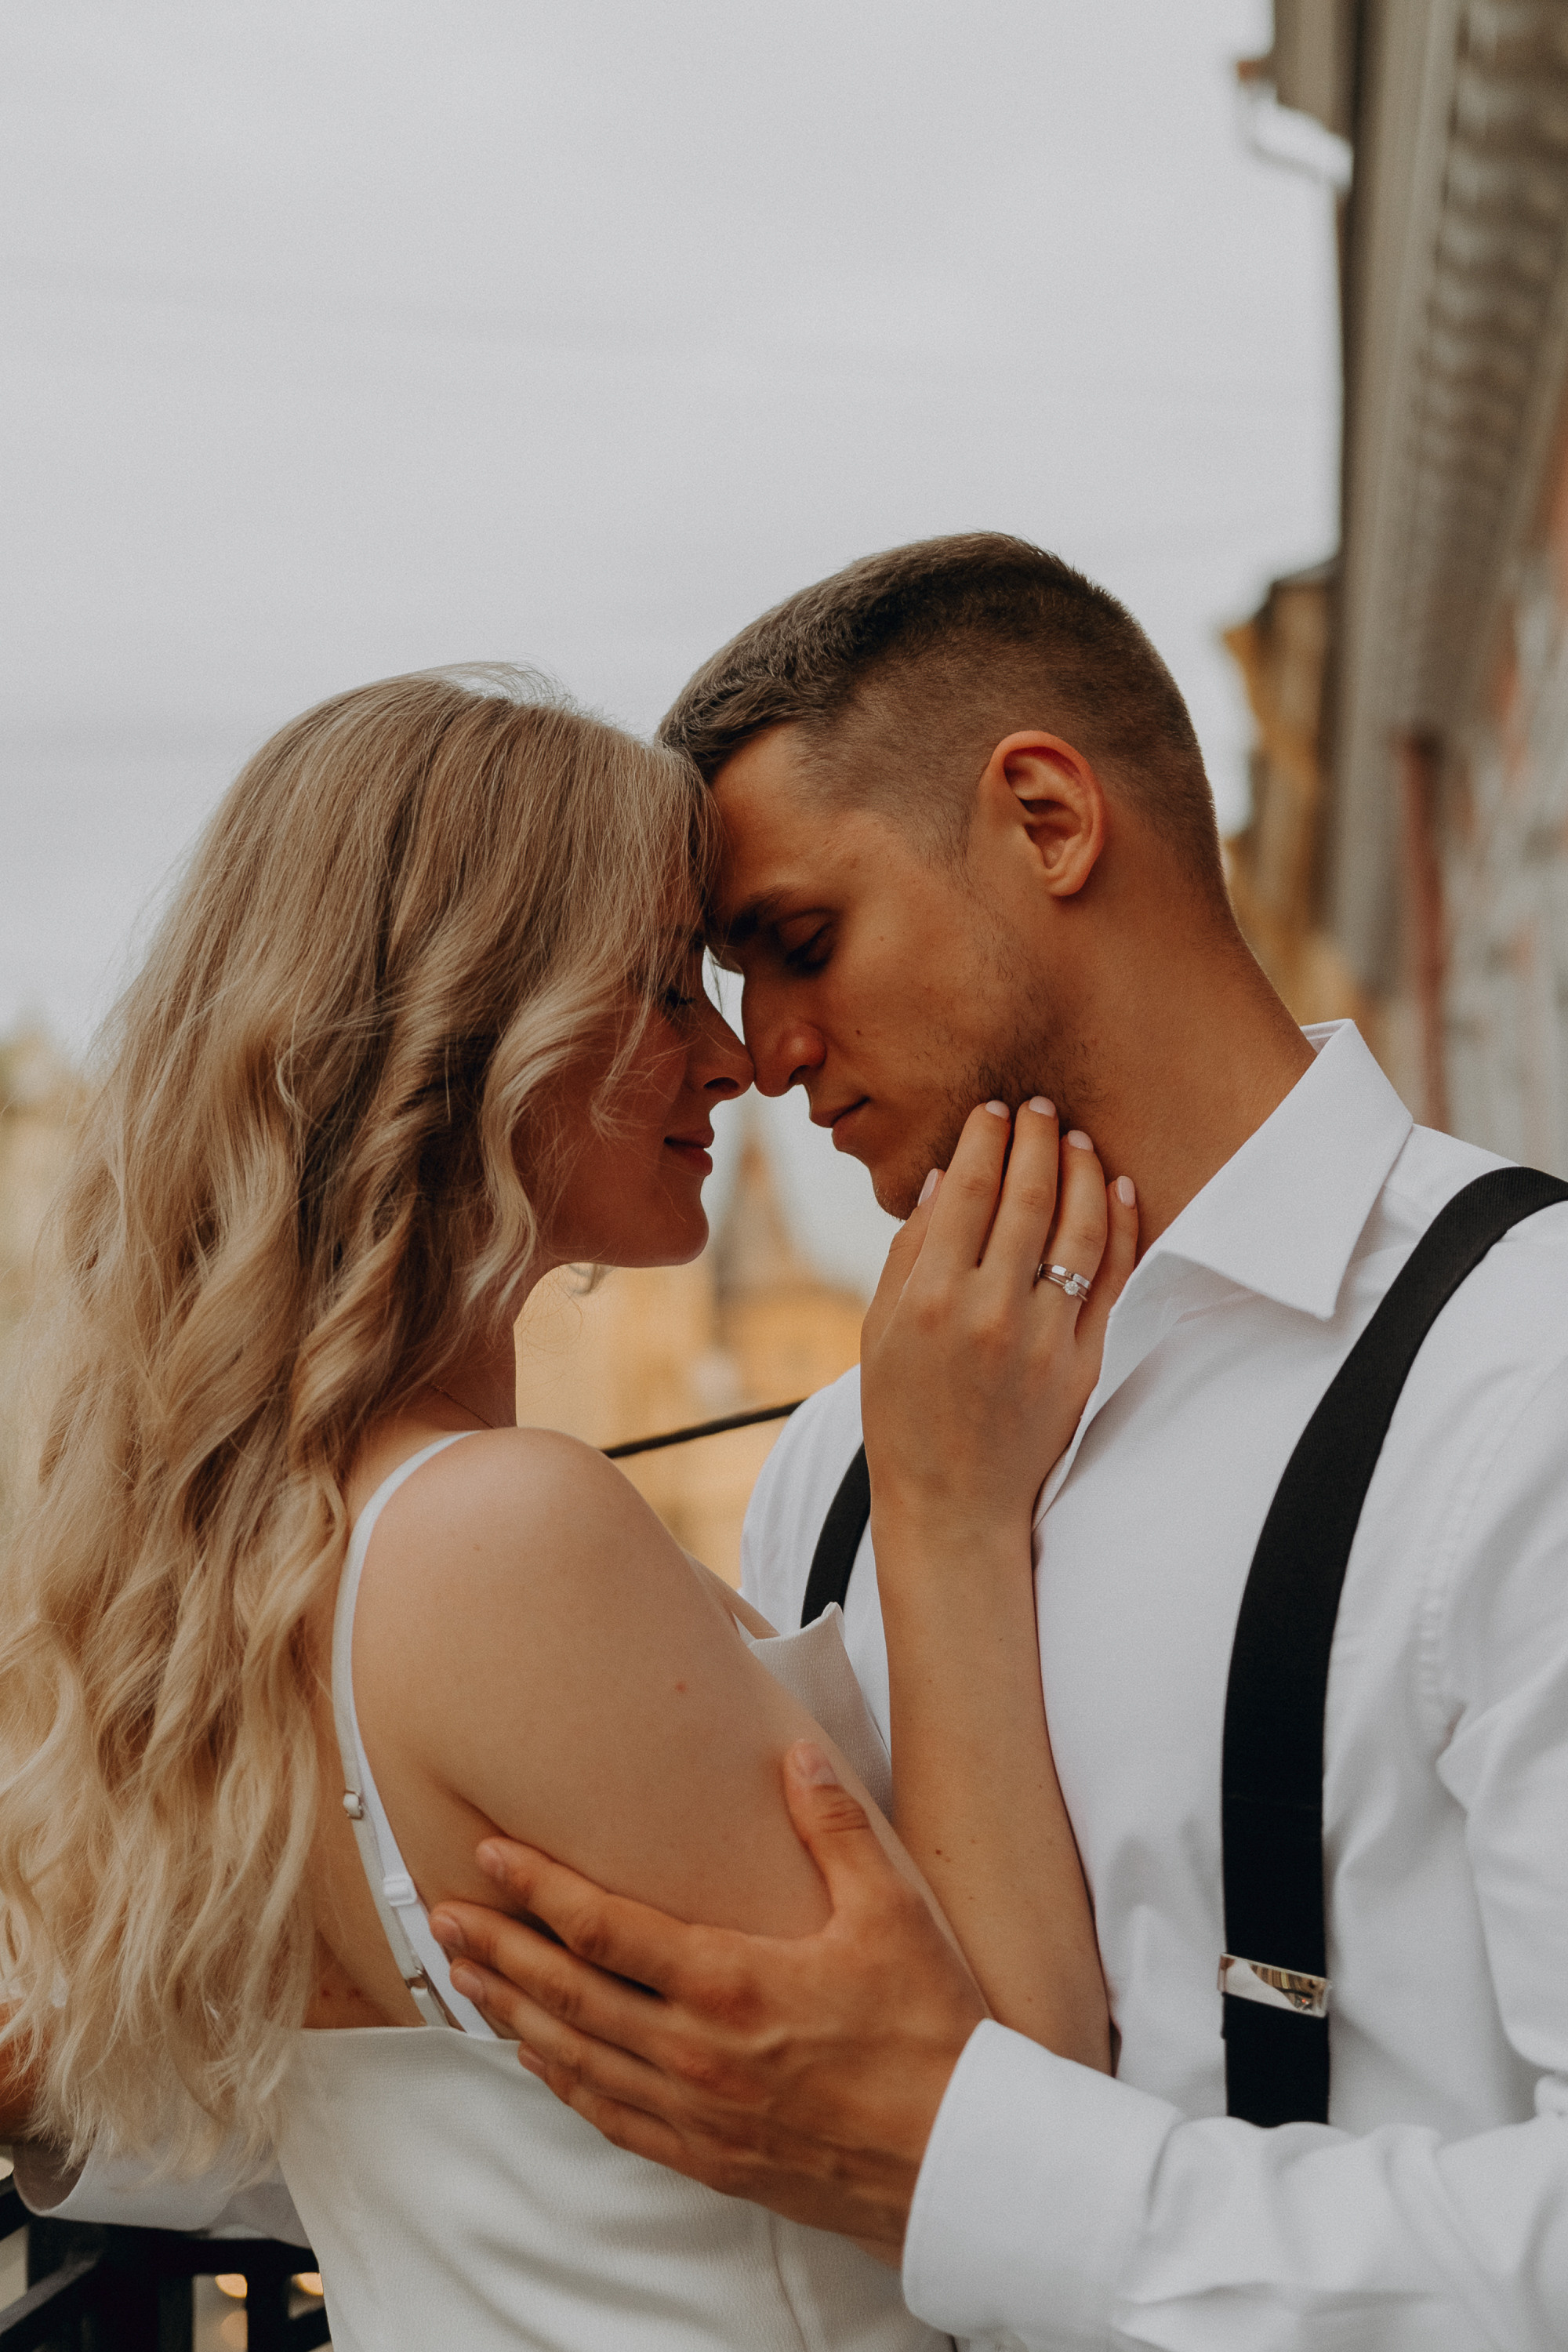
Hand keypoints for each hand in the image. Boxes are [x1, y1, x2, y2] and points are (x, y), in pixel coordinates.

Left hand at [428, 1742, 986, 2255]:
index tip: (491, 1853)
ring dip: (512, 2011)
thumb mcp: (892, 1913)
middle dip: (496, 1948)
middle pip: (566, 1994)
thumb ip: (834, 1828)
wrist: (955, 2162)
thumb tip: (793, 1755)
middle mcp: (695, 2052)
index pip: (605, 1928)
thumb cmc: (928, 2035)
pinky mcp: (707, 2157)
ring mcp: (694, 2113)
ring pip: (575, 2058)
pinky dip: (562, 2081)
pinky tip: (539, 2057)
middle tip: (441, 1913)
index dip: (539, 1887)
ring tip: (465, 1976)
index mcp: (731, 1984)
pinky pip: (610, 2117)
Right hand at [860, 1099, 1136, 1545]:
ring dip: (1082, 1171)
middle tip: (1040, 1107)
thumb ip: (909, 1250)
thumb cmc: (903, 1411)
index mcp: (928, 1297)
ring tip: (1077, 1139)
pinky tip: (1117, 1189)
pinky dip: (1120, 1225)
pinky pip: (1111, 1277)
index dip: (986, 1138)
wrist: (953, 1500)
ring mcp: (1042, 1337)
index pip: (968, 1189)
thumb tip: (945, 1177)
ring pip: (1078, 1229)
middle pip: (1027, 1196)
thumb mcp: (878, 1329)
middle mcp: (987, 1310)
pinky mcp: (1083, 1361)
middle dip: (1037, 1138)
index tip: (995, 1110)